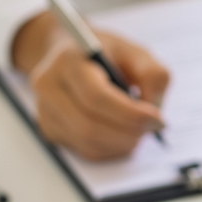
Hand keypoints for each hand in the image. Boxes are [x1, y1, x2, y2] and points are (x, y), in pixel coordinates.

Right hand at [10, 11, 170, 160]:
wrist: (72, 54)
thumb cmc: (108, 53)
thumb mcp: (136, 52)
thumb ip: (152, 76)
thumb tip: (153, 111)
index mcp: (69, 59)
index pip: (95, 96)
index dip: (129, 113)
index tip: (157, 119)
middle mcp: (48, 85)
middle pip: (88, 124)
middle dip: (127, 132)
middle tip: (152, 129)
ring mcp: (44, 110)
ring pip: (85, 142)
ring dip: (120, 144)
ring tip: (140, 132)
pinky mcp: (48, 129)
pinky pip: (82, 150)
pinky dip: (110, 149)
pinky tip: (123, 136)